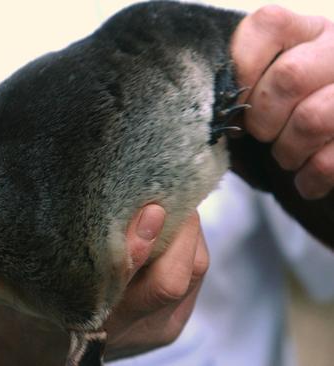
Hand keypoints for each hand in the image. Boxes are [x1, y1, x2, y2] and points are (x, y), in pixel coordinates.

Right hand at [0, 112, 208, 365]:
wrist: (22, 349)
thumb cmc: (9, 294)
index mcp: (73, 311)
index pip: (129, 282)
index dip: (142, 243)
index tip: (150, 205)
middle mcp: (116, 326)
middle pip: (172, 275)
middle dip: (179, 227)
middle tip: (169, 183)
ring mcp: (146, 331)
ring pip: (189, 274)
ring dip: (188, 232)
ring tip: (173, 192)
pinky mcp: (167, 328)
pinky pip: (193, 281)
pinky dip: (189, 246)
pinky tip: (176, 218)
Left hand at [231, 6, 333, 198]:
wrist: (318, 156)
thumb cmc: (281, 123)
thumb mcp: (258, 95)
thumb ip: (237, 90)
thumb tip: (212, 108)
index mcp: (306, 32)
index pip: (268, 25)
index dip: (242, 67)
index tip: (233, 103)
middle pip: (291, 76)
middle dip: (262, 119)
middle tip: (260, 135)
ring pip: (313, 119)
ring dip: (287, 150)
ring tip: (284, 158)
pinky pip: (330, 159)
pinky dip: (309, 177)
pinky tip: (304, 181)